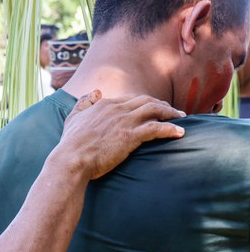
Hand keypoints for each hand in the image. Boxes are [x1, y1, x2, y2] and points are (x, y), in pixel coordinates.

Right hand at [57, 90, 185, 179]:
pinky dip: (171, 129)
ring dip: (171, 113)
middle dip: (162, 104)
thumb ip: (83, 103)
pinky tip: (180, 133)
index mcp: (105, 104)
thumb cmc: (70, 143)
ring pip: (156, 110)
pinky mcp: (130, 136)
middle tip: (172, 112)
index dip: (145, 102)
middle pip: (147, 100)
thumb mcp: (73, 118)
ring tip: (181, 118)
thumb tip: (95, 91)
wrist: (71, 159)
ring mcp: (125, 122)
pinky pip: (157, 129)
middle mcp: (117, 109)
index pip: (131, 98)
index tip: (154, 108)